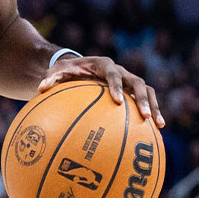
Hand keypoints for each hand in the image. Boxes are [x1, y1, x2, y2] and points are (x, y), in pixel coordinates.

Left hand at [38, 55, 163, 126]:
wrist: (77, 66)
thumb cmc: (66, 70)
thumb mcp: (56, 72)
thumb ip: (51, 79)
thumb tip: (40, 88)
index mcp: (104, 65)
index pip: (114, 74)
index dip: (117, 86)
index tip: (117, 101)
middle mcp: (120, 71)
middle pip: (137, 82)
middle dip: (142, 99)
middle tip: (145, 116)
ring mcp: (128, 80)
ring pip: (147, 91)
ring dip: (154, 106)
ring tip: (158, 125)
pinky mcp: (131, 90)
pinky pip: (145, 100)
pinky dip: (152, 112)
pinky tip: (155, 132)